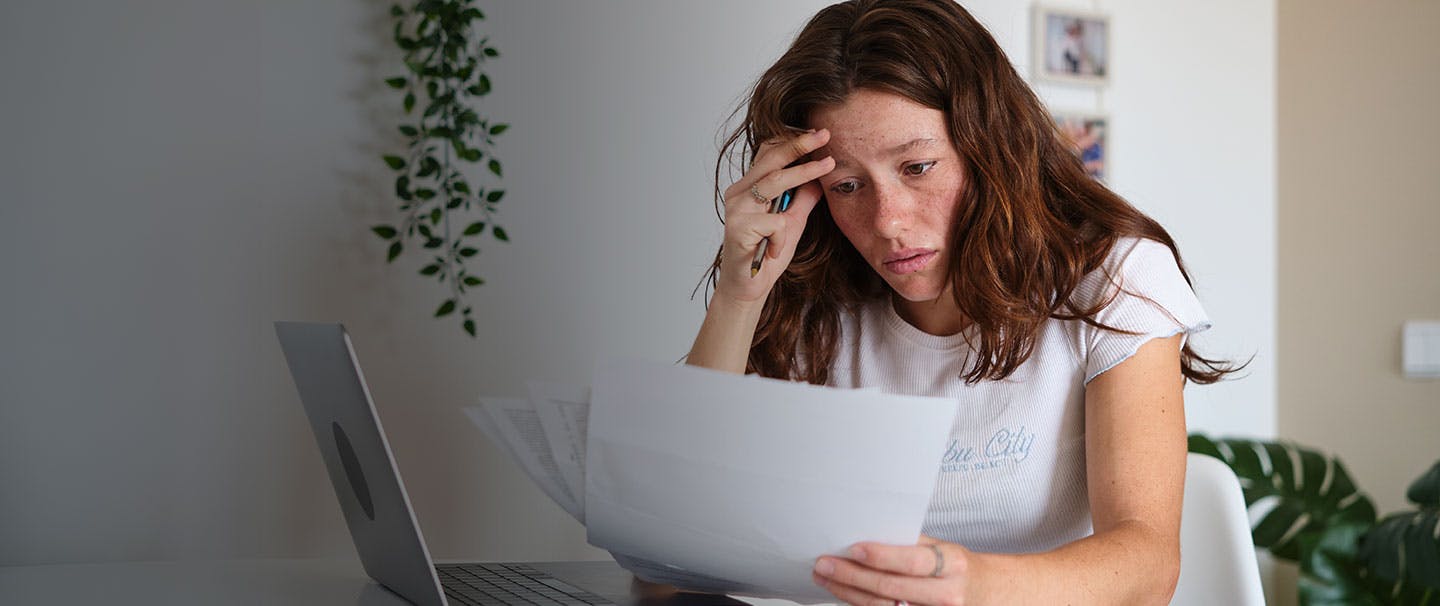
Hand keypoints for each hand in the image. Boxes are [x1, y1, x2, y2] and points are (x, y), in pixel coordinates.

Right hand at [713, 128, 833, 305]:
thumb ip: (802, 200)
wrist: (747, 288)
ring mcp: (736, 210)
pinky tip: (774, 252)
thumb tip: (820, 178)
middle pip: (771, 159)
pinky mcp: (738, 229)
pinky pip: (773, 223)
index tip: (819, 134)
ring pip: (774, 182)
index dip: (792, 141)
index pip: (768, 154)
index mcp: (748, 188)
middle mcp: (738, 193)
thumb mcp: (791, 223)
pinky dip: (781, 237)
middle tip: (825, 134)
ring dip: (804, 172)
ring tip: (828, 166)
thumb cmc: (765, 255)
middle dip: (800, 144)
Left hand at [812, 535, 971, 605]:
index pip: (912, 561)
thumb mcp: (943, 548)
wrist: (990, 594)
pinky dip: (862, 605)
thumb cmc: (958, 567)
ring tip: (826, 578)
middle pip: (891, 588)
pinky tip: (846, 594)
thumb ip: (911, 543)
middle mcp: (946, 594)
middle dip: (852, 576)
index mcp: (952, 564)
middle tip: (824, 564)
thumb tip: (868, 532)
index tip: (852, 548)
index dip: (881, 556)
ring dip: (849, 593)